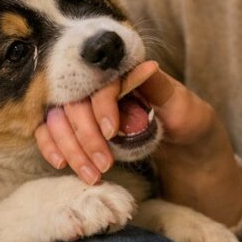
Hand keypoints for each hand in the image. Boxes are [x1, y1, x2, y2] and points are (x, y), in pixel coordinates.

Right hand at [34, 61, 227, 184]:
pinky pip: (52, 130)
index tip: (112, 132)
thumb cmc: (189, 121)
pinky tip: (60, 163)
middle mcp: (101, 84)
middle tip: (103, 165)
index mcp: (126, 72)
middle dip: (86, 136)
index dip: (102, 105)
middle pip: (75, 101)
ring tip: (92, 175)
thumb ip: (161, 87)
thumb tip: (147, 66)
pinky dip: (53, 145)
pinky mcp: (78, 124)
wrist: (188, 147)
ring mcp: (86, 104)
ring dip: (70, 147)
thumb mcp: (183, 105)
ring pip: (59, 118)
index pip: (101, 81)